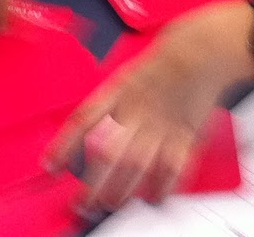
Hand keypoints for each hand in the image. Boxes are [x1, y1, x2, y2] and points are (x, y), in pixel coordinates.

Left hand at [44, 2, 253, 210]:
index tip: (50, 166)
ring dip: (122, 189)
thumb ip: (110, 105)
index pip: (84, 119)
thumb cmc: (163, 63)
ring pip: (137, 164)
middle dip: (93, 182)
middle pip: (109, 151)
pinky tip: (156, 198)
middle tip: (82, 203)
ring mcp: (163, 124)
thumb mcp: (127, 76)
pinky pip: (175, 167)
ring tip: (110, 204)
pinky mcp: (188, 134)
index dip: (65, 145)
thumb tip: (86, 135)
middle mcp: (138, 110)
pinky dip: (166, 186)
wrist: (203, 49)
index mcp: (119, 91)